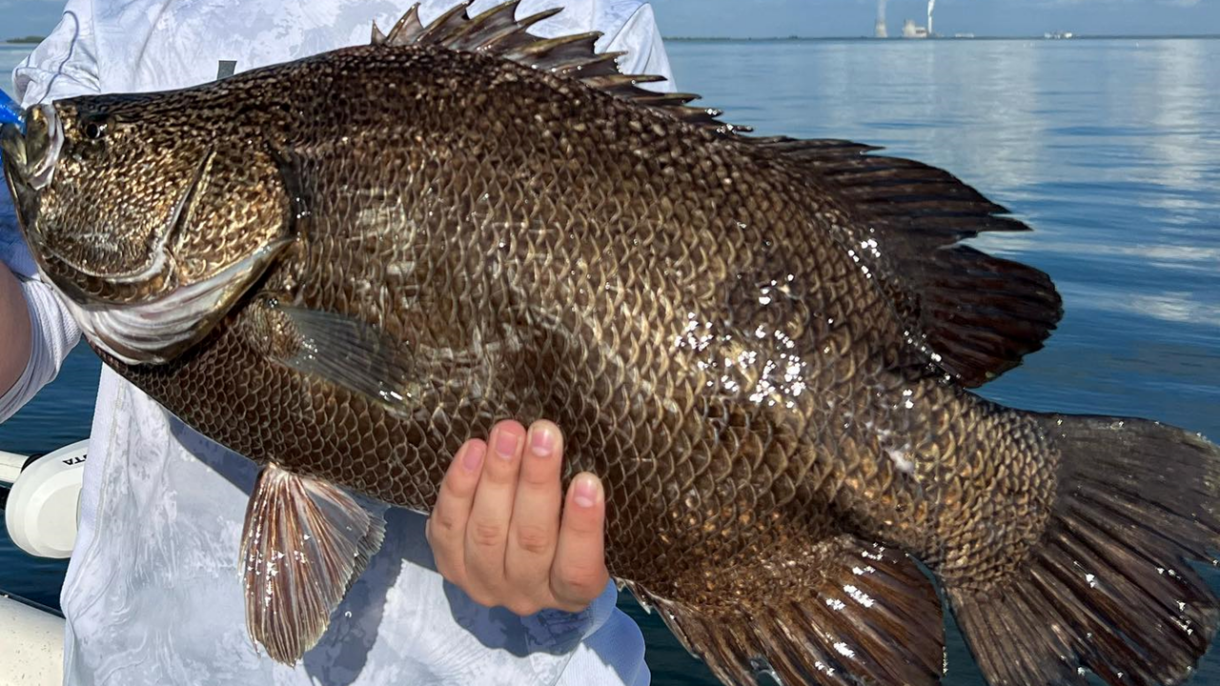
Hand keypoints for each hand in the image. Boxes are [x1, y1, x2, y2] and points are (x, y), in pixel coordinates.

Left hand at [426, 420, 609, 615]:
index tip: (587, 480)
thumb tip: (568, 448)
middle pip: (530, 539)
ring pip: (487, 530)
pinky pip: (448, 526)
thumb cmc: (563, 530)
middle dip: (536, 481)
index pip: (577, 567)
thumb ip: (580, 500)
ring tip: (508, 433)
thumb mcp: (582, 525)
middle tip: (543, 434)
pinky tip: (473, 449)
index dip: (582, 525)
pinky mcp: (450, 566)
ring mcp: (484, 583)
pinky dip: (459, 486)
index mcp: (572, 592)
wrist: (515, 557)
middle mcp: (527, 594)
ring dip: (497, 476)